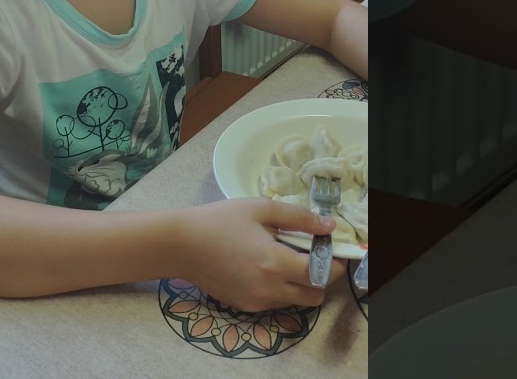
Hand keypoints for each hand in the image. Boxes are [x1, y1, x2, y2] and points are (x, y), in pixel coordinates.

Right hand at [176, 198, 346, 312]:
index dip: (336, 263)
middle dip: (322, 277)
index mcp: (275, 263)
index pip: (323, 273)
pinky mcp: (245, 307)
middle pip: (315, 294)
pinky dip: (280, 289)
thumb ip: (299, 217)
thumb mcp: (260, 209)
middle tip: (313, 255)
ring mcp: (256, 302)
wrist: (181, 245)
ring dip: (301, 284)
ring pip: (296, 301)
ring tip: (286, 259)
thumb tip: (329, 226)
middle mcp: (269, 289)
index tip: (334, 249)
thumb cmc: (219, 221)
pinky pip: (275, 302)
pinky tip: (265, 267)